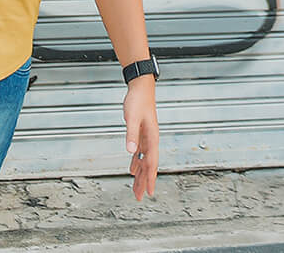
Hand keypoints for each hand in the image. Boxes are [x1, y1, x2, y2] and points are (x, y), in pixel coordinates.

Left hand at [124, 77, 157, 199]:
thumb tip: (131, 152)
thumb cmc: (138, 101)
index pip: (151, 163)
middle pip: (148, 165)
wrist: (141, 87)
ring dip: (140, 175)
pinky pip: (139, 153)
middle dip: (144, 182)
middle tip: (139, 197)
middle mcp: (151, 140)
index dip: (150, 178)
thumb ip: (131, 135)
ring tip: (136, 188)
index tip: (149, 192)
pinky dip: (136, 163)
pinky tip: (132, 169)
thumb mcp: (132, 118)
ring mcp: (146, 138)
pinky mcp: (141, 134)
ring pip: (144, 161)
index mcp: (152, 138)